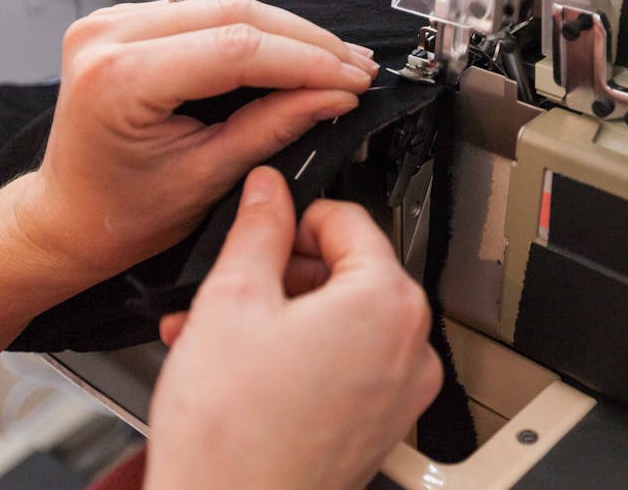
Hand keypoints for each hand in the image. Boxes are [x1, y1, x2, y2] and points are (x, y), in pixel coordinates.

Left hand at [16, 0, 379, 279]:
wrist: (69, 217)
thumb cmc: (122, 214)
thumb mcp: (209, 177)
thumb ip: (274, 126)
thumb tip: (334, 94)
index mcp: (118, 78)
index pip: (236, 50)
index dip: (306, 62)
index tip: (352, 79)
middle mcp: (108, 36)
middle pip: (234, 14)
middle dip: (306, 42)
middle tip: (356, 66)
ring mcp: (113, 22)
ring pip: (225, 4)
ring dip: (287, 32)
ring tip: (335, 59)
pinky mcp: (127, 22)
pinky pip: (205, 11)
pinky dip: (255, 31)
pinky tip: (292, 49)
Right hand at [145, 167, 442, 489]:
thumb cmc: (233, 435)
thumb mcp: (231, 299)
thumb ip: (257, 229)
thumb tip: (268, 191)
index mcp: (388, 303)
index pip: (349, 220)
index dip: (293, 216)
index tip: (261, 224)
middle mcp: (410, 348)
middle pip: (347, 272)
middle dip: (279, 274)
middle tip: (230, 285)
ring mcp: (398, 393)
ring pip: (338, 322)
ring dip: (277, 316)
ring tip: (217, 331)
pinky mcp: (377, 426)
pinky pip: (341, 366)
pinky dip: (295, 356)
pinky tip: (238, 367)